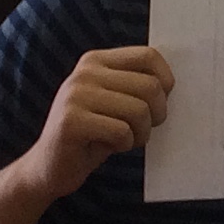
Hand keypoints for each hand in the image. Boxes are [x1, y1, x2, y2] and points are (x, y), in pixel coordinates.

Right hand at [23, 47, 171, 199]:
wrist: (49, 168)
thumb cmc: (93, 134)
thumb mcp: (115, 101)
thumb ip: (136, 85)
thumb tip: (174, 82)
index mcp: (96, 61)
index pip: (148, 56)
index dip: (166, 81)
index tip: (159, 104)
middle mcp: (84, 73)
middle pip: (149, 86)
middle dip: (156, 115)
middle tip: (142, 129)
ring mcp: (75, 96)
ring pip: (139, 110)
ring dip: (141, 133)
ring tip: (124, 139)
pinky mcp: (71, 122)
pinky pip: (122, 132)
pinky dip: (124, 145)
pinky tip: (108, 147)